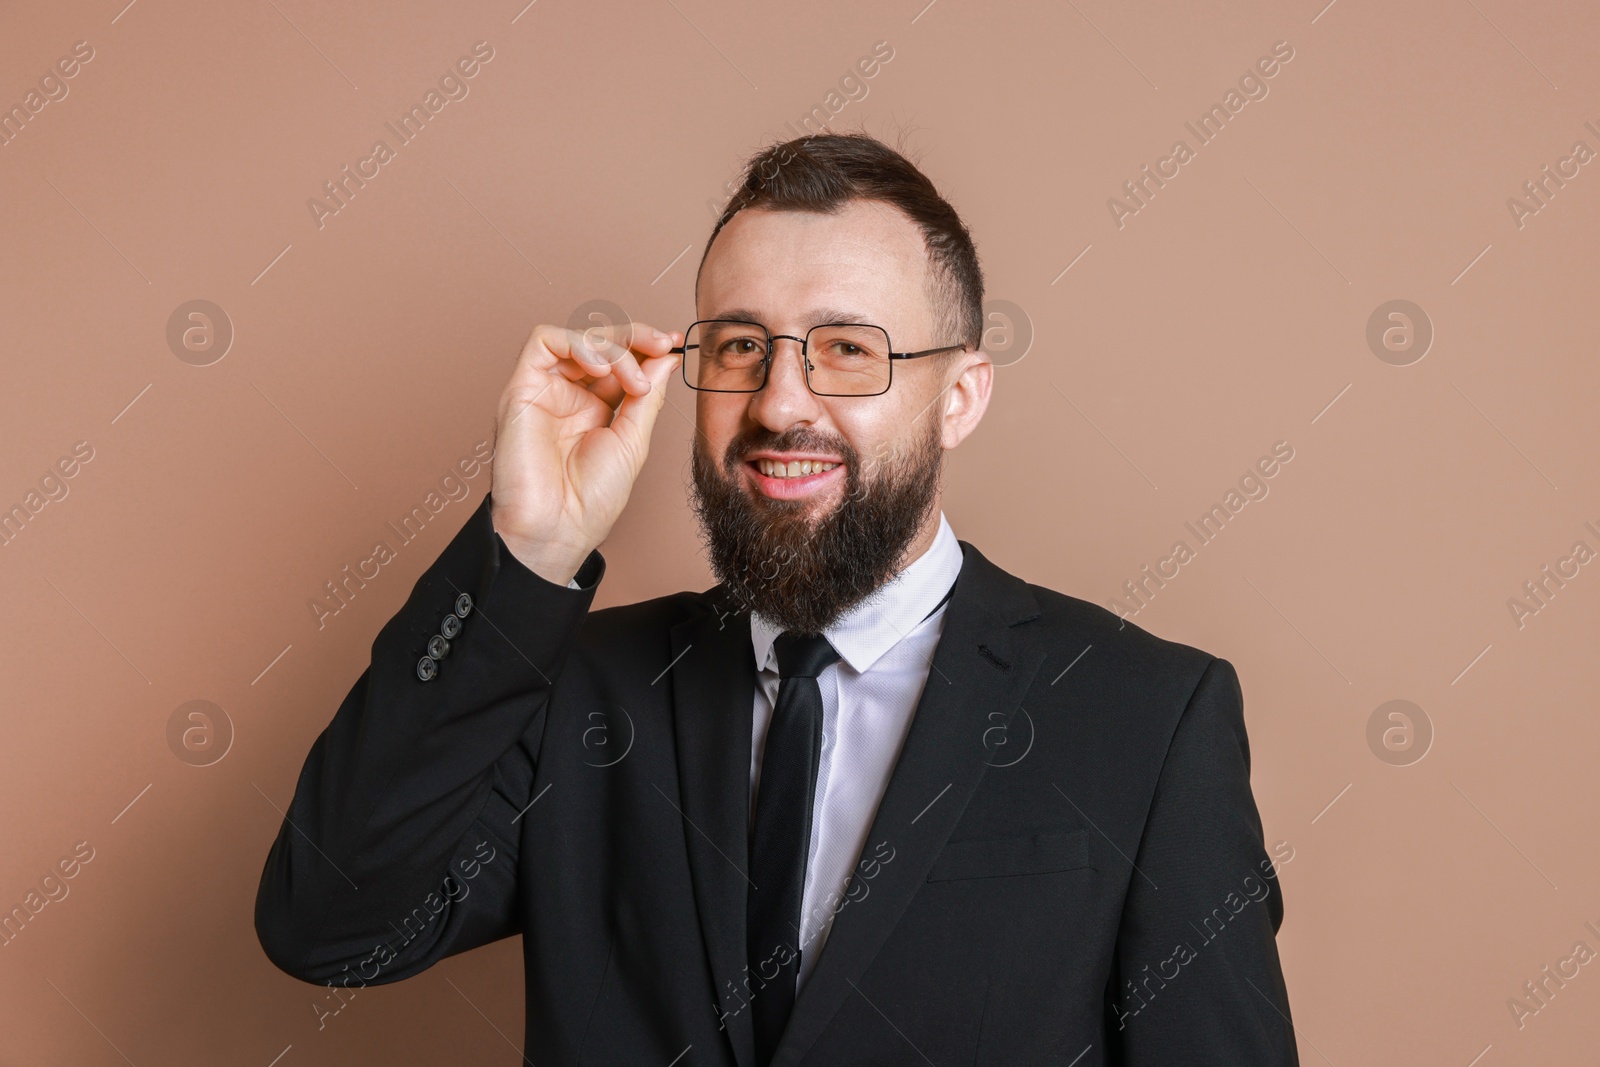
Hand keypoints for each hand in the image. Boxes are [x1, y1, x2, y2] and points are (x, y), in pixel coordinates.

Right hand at [488, 320, 681, 584]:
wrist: (558, 528)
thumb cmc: (592, 499)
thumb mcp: (633, 441)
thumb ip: (647, 396)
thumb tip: (666, 357)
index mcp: (597, 409)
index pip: (622, 361)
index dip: (647, 347)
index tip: (675, 344)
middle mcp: (569, 395)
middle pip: (602, 343)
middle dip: (636, 338)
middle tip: (663, 345)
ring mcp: (545, 390)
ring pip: (578, 338)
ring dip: (613, 347)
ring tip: (633, 381)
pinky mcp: (521, 388)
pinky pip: (543, 341)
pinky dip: (577, 343)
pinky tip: (601, 368)